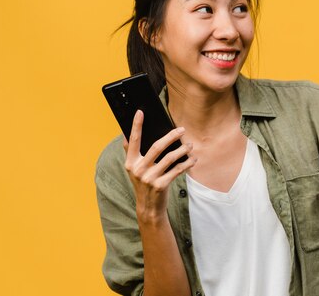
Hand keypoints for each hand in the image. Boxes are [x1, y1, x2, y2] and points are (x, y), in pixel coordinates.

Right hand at [123, 110, 196, 224]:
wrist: (148, 207)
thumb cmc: (144, 183)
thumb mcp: (135, 169)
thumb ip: (131, 153)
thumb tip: (126, 134)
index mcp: (131, 162)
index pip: (133, 140)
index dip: (136, 125)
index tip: (140, 112)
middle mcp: (138, 169)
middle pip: (157, 146)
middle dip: (171, 136)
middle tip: (181, 129)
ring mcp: (149, 178)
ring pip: (170, 158)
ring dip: (182, 149)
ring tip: (189, 145)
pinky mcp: (161, 185)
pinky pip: (177, 170)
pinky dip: (186, 163)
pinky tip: (192, 159)